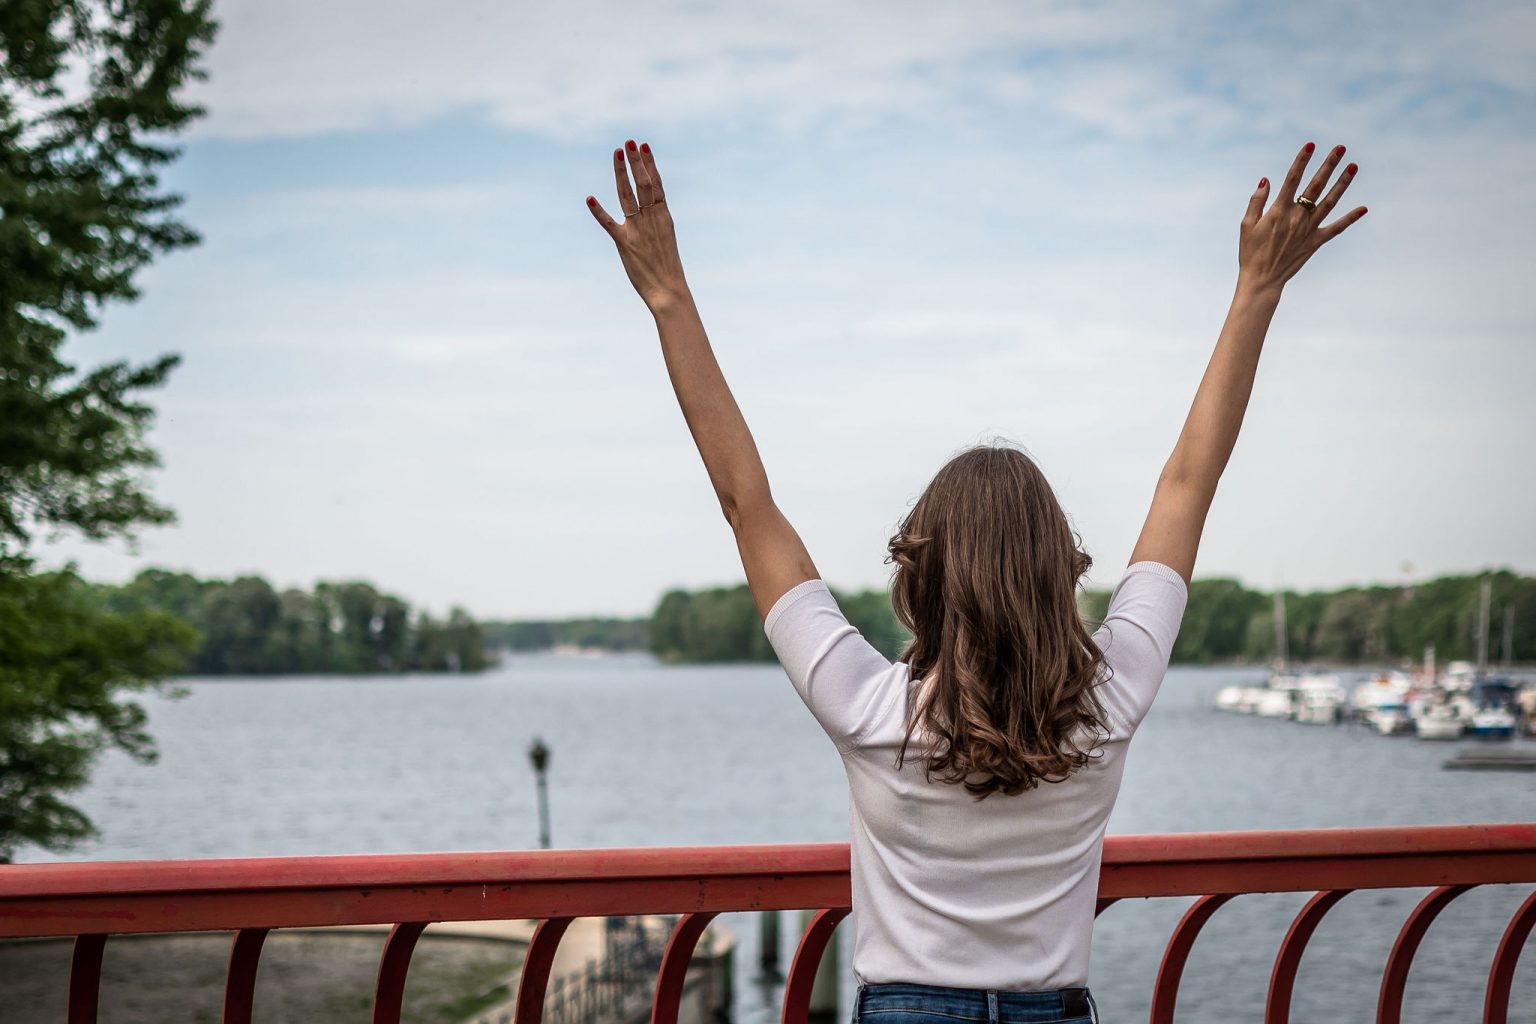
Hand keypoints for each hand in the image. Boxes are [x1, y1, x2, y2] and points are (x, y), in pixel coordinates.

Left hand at [586, 139, 690, 313]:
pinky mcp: (625, 244)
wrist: (669, 290)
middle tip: (629, 141)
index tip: (644, 146)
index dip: (649, 164)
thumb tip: (652, 208)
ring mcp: (638, 230)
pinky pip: (609, 224)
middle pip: (643, 184)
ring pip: (628, 195)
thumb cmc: (667, 267)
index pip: (656, 184)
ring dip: (622, 173)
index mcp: (663, 217)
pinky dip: (598, 211)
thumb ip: (656, 221)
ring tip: (618, 153)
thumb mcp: (665, 238)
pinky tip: (589, 198)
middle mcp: (651, 219)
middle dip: (635, 161)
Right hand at [1238, 141, 1367, 294]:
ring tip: (1353, 166)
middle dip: (1328, 165)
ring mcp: (1308, 230)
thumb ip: (1256, 201)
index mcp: (1278, 211)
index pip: (1292, 179)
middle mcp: (1296, 217)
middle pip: (1316, 186)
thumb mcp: (1246, 225)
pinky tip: (1364, 208)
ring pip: (1329, 202)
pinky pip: (1336, 228)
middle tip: (1340, 148)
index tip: (1310, 145)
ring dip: (1342, 184)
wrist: (1262, 280)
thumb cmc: (1250, 252)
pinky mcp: (1315, 242)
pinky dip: (1350, 218)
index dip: (1302, 161)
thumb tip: (1266, 180)